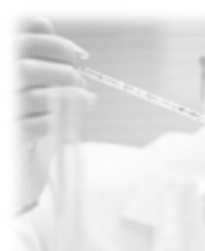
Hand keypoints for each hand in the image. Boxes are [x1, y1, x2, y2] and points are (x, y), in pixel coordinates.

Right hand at [7, 16, 95, 206]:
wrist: (14, 166)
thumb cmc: (23, 117)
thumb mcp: (30, 83)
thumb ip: (33, 53)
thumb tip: (43, 22)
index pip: (18, 43)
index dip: (52, 45)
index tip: (80, 54)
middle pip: (26, 69)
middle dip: (62, 72)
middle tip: (81, 79)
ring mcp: (1, 115)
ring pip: (35, 98)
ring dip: (70, 96)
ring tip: (87, 99)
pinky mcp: (9, 142)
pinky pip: (35, 126)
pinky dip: (58, 120)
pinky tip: (69, 120)